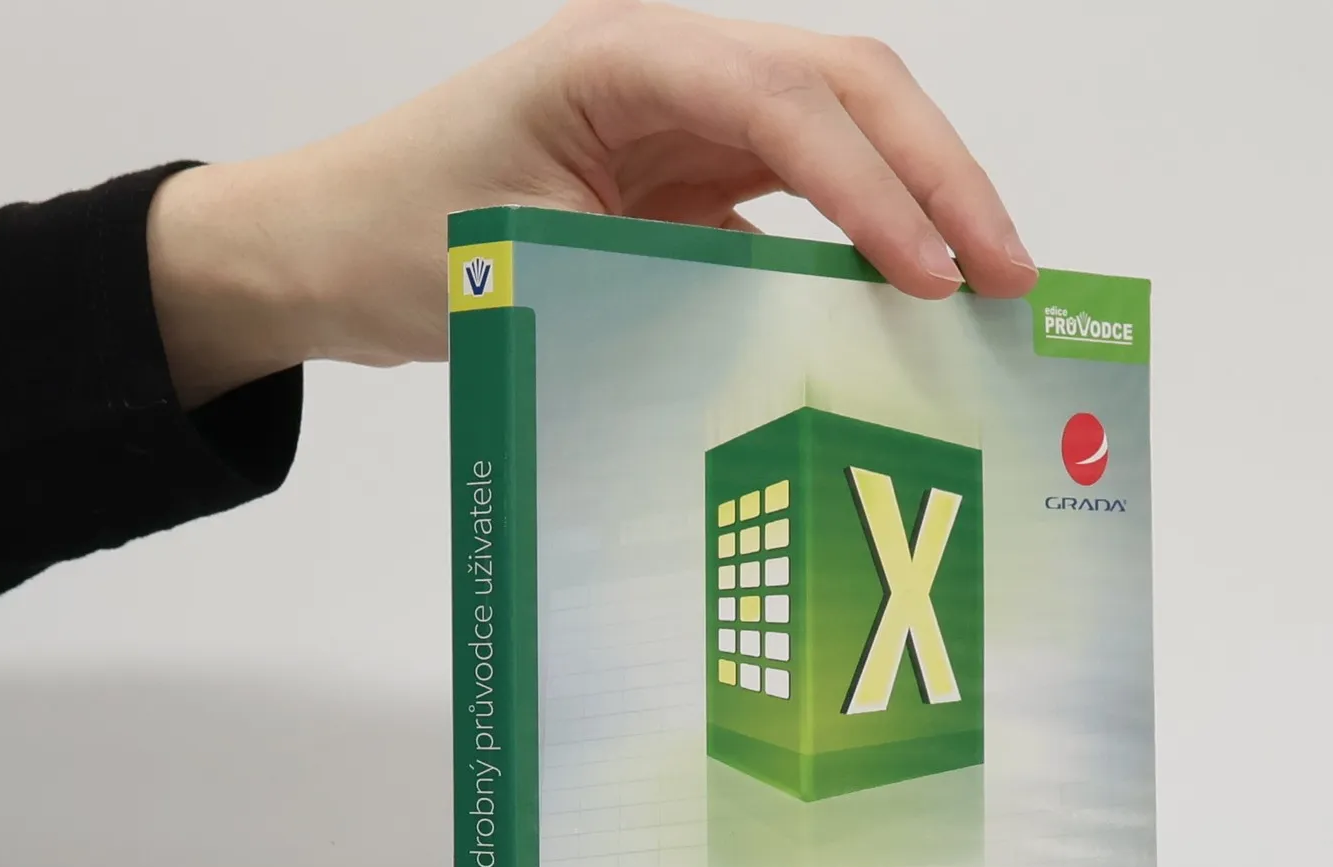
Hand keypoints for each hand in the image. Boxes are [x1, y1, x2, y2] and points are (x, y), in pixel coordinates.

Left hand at [148, 0, 1036, 406]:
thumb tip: (797, 342)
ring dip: (924, 196)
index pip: (785, 104)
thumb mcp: (517, 263)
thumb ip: (654, 280)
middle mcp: (665, 66)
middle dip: (940, 176)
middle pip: (846, 86)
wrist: (323, 245)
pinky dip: (870, 233)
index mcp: (616, 58)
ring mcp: (682, 113)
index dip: (873, 187)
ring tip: (989, 285)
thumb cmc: (391, 239)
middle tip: (1009, 276)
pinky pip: (807, 184)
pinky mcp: (688, 168)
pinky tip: (910, 297)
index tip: (932, 276)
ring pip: (843, 125)